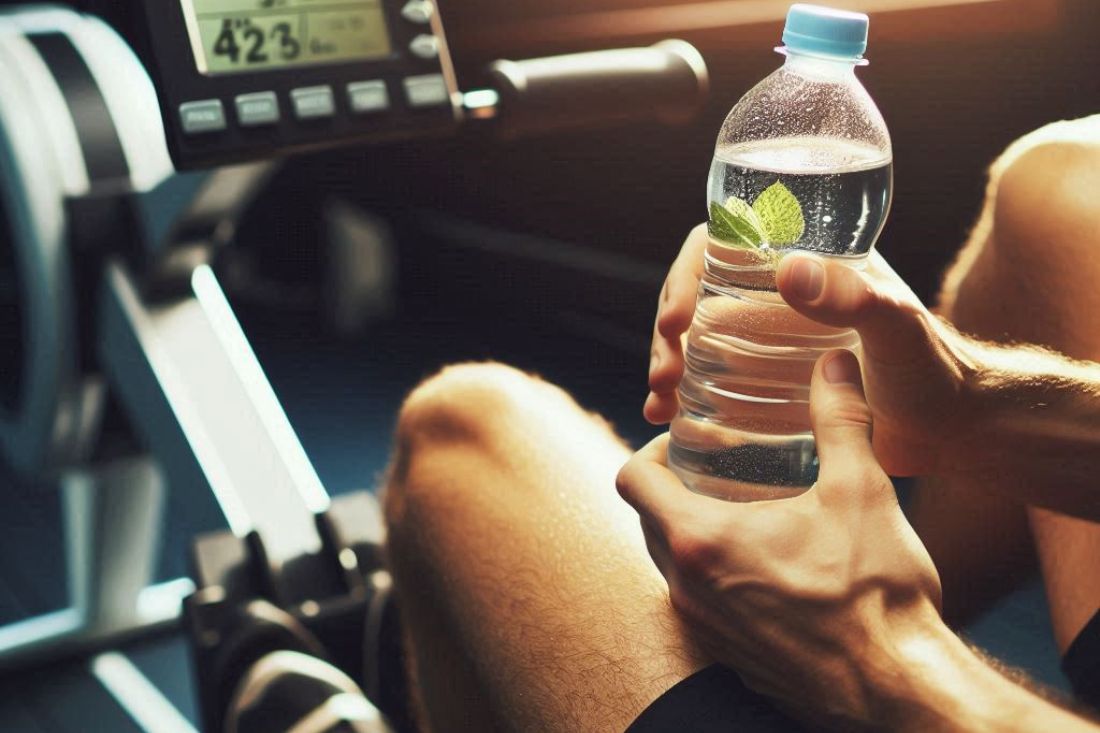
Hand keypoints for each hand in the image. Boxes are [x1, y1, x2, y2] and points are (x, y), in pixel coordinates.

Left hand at [621, 351, 942, 725]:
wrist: (899, 688)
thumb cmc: (876, 592)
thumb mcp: (860, 491)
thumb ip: (839, 419)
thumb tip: (835, 363)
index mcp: (701, 540)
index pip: (631, 480)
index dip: (650, 449)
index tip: (688, 441)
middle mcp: (687, 587)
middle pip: (646, 520)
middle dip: (672, 488)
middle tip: (719, 467)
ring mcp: (703, 626)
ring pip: (669, 563)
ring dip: (690, 531)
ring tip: (743, 509)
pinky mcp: (726, 653)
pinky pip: (697, 601)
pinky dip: (712, 573)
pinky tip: (766, 562)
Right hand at [647, 225, 979, 476]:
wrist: (953, 429)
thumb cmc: (935, 368)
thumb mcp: (897, 326)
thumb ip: (854, 296)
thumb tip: (786, 269)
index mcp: (805, 262)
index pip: (725, 246)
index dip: (687, 275)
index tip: (677, 321)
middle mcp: (780, 296)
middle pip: (699, 296)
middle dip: (668, 332)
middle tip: (665, 374)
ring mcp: (770, 341)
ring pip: (697, 340)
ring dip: (668, 365)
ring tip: (658, 404)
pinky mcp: (768, 385)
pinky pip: (711, 381)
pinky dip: (683, 398)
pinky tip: (667, 420)